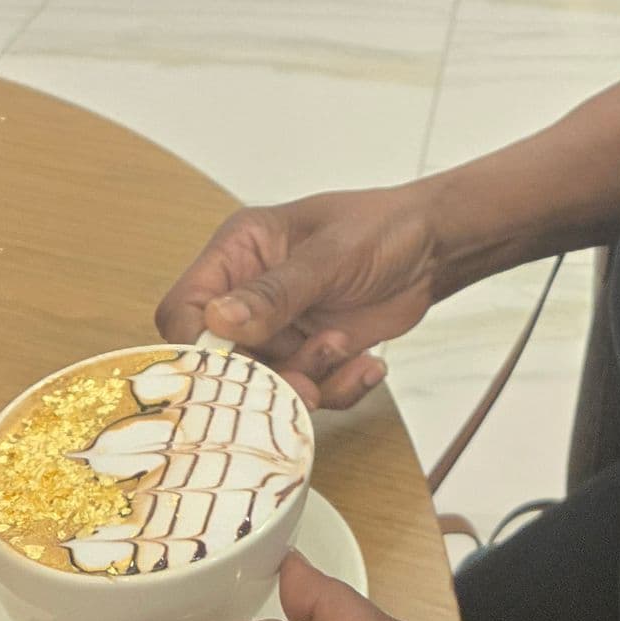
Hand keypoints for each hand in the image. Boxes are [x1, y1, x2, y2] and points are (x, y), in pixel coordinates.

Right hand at [156, 188, 440, 407]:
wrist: (433, 248)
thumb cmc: (382, 228)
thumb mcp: (329, 256)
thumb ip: (275, 292)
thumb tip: (218, 321)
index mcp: (238, 252)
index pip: (185, 308)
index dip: (196, 346)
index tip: (228, 371)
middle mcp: (249, 293)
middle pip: (222, 359)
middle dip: (264, 377)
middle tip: (304, 383)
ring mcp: (278, 327)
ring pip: (266, 383)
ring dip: (308, 381)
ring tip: (344, 349)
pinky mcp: (308, 354)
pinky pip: (306, 391)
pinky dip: (338, 388)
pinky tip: (367, 362)